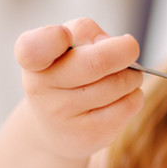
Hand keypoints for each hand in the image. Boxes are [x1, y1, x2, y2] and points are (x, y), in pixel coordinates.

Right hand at [15, 18, 143, 161]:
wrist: (53, 129)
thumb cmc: (64, 76)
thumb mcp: (62, 48)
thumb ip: (83, 32)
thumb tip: (112, 44)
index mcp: (32, 62)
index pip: (33, 48)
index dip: (52, 37)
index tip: (63, 35)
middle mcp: (41, 90)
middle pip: (97, 62)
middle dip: (124, 50)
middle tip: (130, 47)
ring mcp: (64, 117)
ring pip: (120, 83)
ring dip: (132, 74)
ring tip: (124, 76)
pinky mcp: (89, 135)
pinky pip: (130, 104)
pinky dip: (134, 94)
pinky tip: (122, 96)